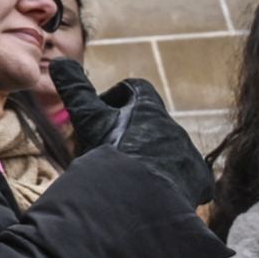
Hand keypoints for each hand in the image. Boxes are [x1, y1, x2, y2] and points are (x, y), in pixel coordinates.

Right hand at [49, 58, 213, 206]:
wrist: (140, 196)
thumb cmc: (112, 152)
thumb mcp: (87, 118)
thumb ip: (75, 89)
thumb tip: (59, 61)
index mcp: (149, 109)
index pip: (136, 89)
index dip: (116, 97)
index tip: (100, 114)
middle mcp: (173, 128)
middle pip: (150, 123)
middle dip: (130, 133)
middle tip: (107, 150)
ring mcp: (188, 155)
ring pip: (166, 150)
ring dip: (147, 157)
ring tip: (126, 176)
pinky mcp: (199, 181)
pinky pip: (186, 177)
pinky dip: (168, 181)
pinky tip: (150, 193)